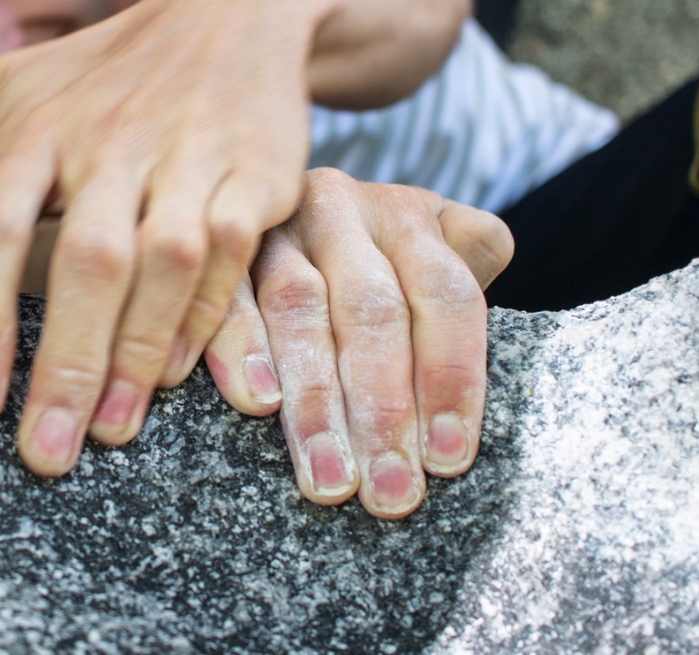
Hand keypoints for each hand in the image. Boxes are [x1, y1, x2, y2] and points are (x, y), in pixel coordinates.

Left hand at [0, 0, 321, 475]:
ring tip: (106, 431)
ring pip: (163, 263)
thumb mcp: (7, 86)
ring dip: (136, 352)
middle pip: (84, 260)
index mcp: (36, 127)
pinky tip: (171, 376)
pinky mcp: (253, 171)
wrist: (230, 14)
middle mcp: (109, 140)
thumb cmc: (100, 67)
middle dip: (63, 363)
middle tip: (43, 453)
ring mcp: (187, 154)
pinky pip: (228, 255)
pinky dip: (202, 318)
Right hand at [203, 169, 512, 518]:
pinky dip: (242, 350)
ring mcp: (275, 223)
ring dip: (316, 402)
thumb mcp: (428, 258)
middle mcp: (342, 206)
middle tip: (390, 493)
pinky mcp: (215, 249)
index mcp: (409, 213)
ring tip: (329, 479)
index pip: (445, 293)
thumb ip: (469, 287)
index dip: (451, 377)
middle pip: (373, 309)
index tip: (447, 458)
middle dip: (384, 410)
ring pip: (299, 307)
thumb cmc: (370, 267)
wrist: (269, 209)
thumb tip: (482, 351)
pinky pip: (226, 299)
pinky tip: (258, 403)